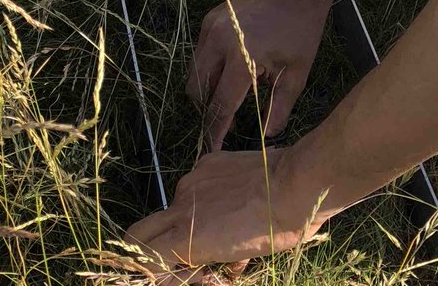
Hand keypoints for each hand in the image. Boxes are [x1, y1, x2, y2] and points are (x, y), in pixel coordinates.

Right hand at [125, 147, 331, 273]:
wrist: (297, 184)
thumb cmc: (275, 231)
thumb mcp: (239, 260)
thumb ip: (207, 261)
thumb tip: (199, 265)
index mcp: (187, 239)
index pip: (143, 256)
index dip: (149, 270)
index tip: (174, 275)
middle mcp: (181, 207)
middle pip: (140, 231)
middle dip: (147, 246)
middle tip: (172, 257)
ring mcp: (193, 181)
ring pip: (176, 206)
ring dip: (189, 220)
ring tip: (225, 225)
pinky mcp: (208, 162)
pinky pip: (198, 183)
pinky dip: (207, 195)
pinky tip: (235, 198)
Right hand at [186, 0, 330, 150]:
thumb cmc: (302, 29)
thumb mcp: (298, 72)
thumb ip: (281, 107)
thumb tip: (267, 134)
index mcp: (242, 58)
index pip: (221, 105)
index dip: (215, 131)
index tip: (212, 151)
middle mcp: (218, 42)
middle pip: (197, 89)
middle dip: (206, 109)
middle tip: (225, 120)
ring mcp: (210, 28)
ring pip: (194, 71)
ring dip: (205, 89)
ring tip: (229, 97)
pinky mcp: (209, 19)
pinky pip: (200, 52)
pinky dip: (208, 68)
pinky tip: (230, 71)